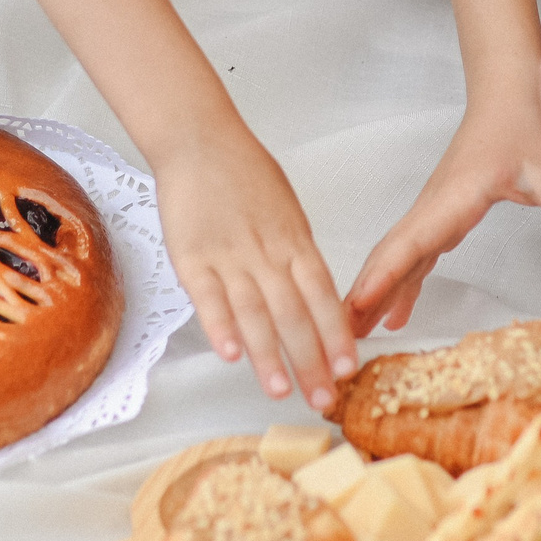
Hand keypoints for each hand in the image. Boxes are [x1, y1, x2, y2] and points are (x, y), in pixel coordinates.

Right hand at [156, 126, 358, 410]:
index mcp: (294, 240)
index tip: (348, 368)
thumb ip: (298, 255)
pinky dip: (220, 326)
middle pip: (294, 314)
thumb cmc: (245, 173)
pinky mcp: (192, 257)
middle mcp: (266, 252)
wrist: (200, 140)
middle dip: (310, 361)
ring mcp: (229, 256)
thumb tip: (316, 295)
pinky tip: (231, 355)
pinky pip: (209, 297)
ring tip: (281, 391)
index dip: (336, 334)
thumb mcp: (287, 211)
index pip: (323, 295)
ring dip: (268, 356)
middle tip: (323, 399)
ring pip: (254, 313)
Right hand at [348, 88, 540, 335]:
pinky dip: (399, 281)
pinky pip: (413, 252)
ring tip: (354, 334)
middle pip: (390, 256)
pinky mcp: (444, 210)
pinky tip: (397, 310)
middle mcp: (435, 204)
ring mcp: (435, 207)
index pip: (409, 244)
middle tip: (340, 340)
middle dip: (363, 297)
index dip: (381, 279)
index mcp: (453, 196)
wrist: (512, 83)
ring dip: (375, 292)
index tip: (354, 308)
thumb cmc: (525, 114)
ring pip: (397, 256)